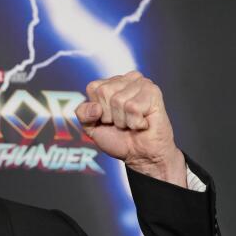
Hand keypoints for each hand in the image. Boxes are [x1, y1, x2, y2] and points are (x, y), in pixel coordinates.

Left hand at [75, 71, 185, 186]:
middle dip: (109, 115)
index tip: (109, 118)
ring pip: (118, 100)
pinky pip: (132, 107)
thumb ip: (82, 113)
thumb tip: (96, 107)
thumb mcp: (91, 126)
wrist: (139, 156)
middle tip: (122, 122)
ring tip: (132, 123)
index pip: (93, 88)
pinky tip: (142, 123)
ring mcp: (142, 83)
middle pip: (104, 91)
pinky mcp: (153, 92)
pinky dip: (134, 122)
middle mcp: (128, 79)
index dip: (97, 109)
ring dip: (123, 121)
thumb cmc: (118, 139)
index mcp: (112, 82)